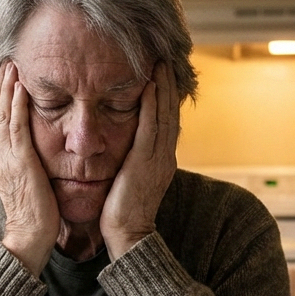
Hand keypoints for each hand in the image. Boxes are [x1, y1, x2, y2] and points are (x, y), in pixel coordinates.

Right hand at [0, 61, 57, 275]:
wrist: (29, 237)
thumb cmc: (34, 216)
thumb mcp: (27, 184)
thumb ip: (26, 166)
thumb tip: (33, 154)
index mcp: (0, 161)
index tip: (5, 77)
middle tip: (5, 61)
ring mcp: (7, 159)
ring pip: (2, 115)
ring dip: (7, 87)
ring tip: (12, 65)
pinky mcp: (20, 163)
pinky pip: (16, 128)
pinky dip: (17, 105)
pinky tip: (21, 87)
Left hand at [100, 62, 178, 259]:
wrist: (128, 236)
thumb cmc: (123, 212)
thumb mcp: (131, 180)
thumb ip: (133, 161)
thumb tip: (126, 148)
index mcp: (162, 160)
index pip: (167, 121)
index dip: (166, 97)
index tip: (162, 75)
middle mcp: (165, 156)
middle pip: (171, 112)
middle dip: (168, 85)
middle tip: (166, 59)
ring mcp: (158, 158)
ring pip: (165, 115)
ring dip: (162, 87)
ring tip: (160, 63)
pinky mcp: (145, 162)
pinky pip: (151, 127)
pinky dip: (152, 105)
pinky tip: (148, 86)